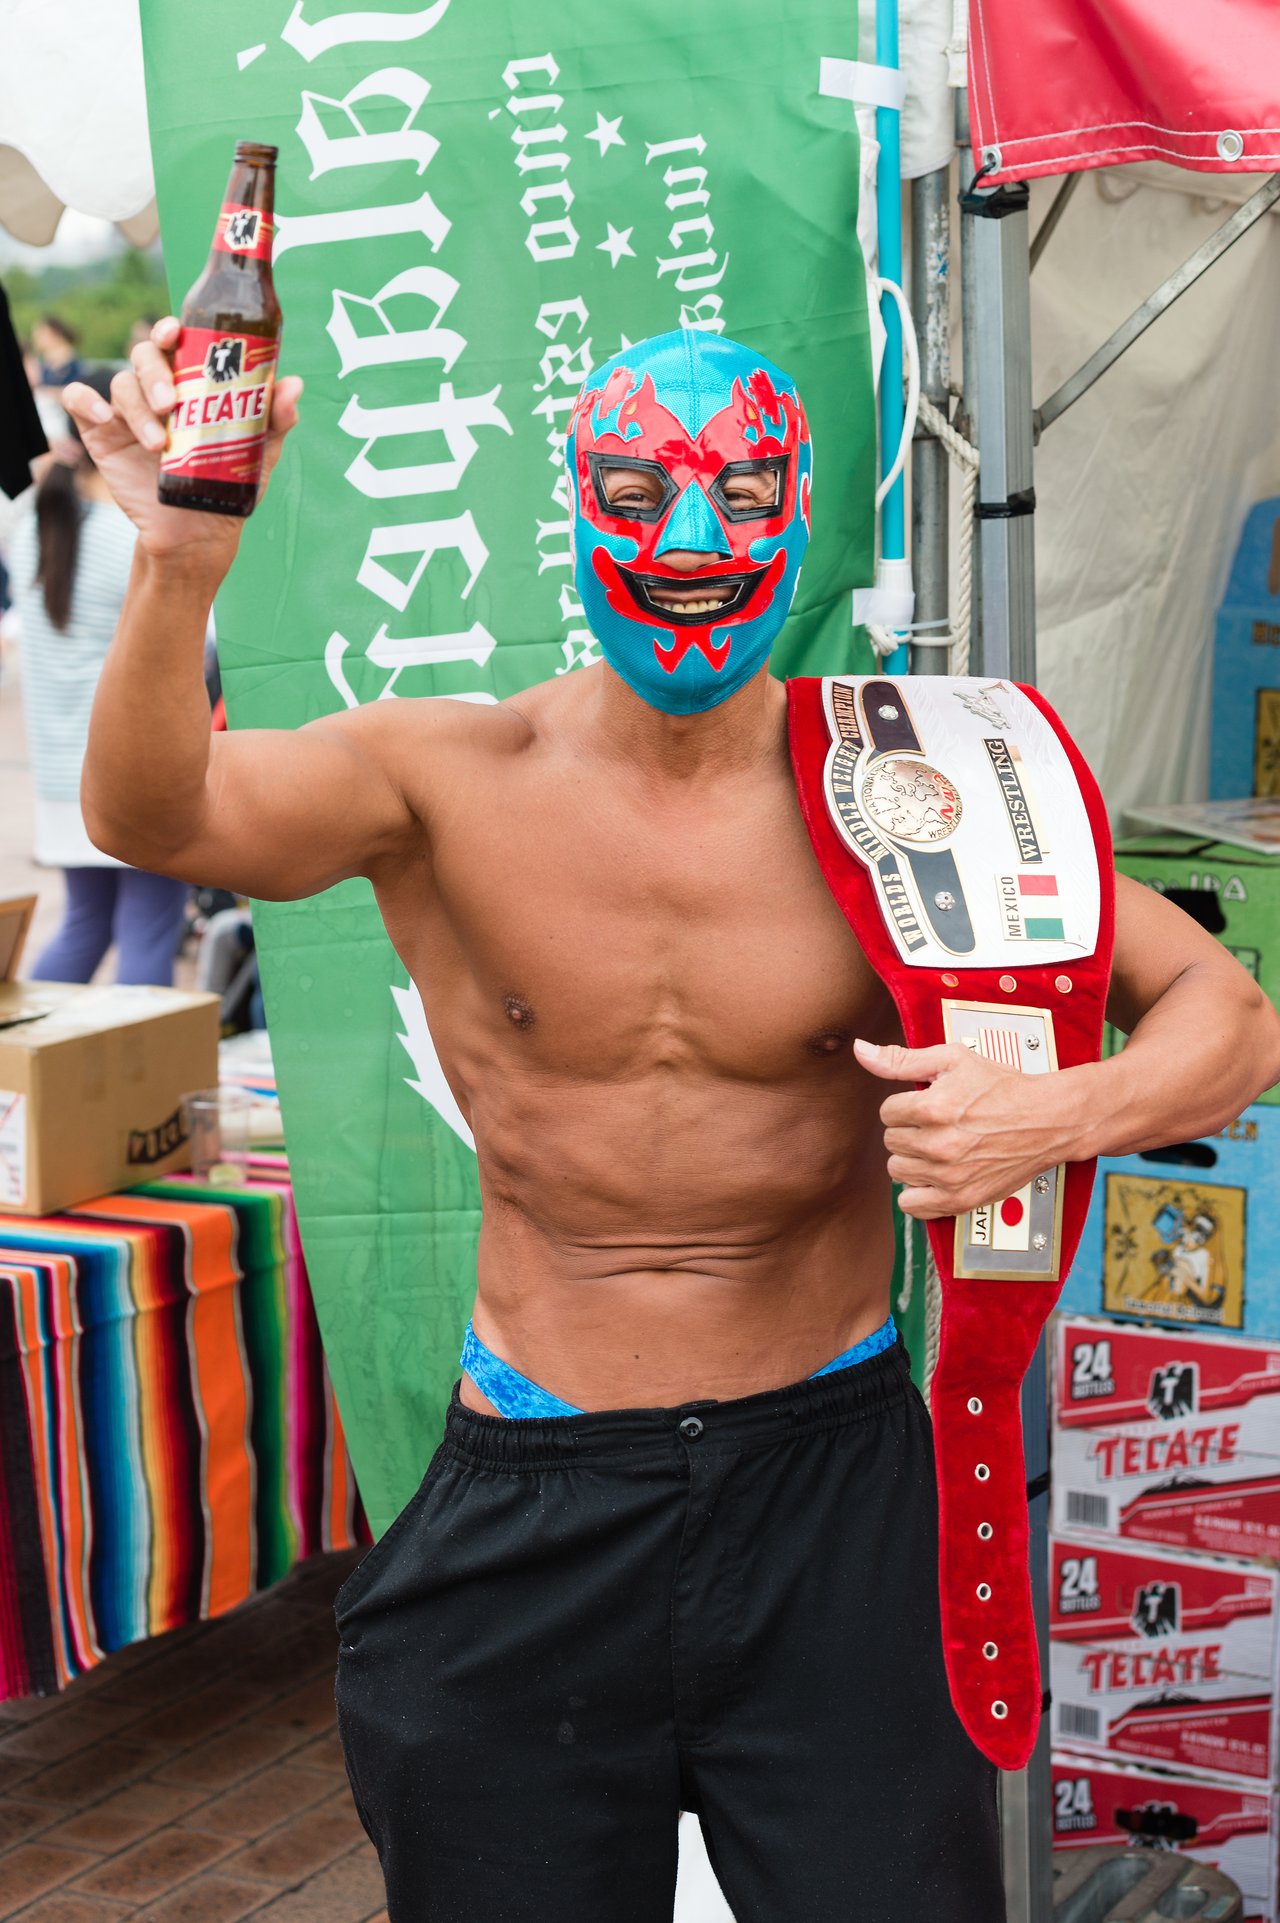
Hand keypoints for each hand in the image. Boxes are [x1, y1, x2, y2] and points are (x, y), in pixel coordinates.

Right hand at [62, 317, 302, 571]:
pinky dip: (86, 402)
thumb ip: (275, 419)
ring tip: (157, 443)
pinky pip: (81, 404)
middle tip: (171, 404)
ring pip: (121, 384)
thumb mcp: (259, 453)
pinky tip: (104, 418)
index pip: (175, 343)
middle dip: (155, 374)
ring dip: (136, 408)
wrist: (198, 534)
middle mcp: (156, 390)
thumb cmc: (227, 484)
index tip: (176, 334)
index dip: (170, 330)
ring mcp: (127, 411)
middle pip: (145, 356)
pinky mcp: (102, 435)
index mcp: (190, 383)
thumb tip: (293, 384)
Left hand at [854, 1038, 1072, 1220]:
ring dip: (912, 1158)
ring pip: (897, 1171)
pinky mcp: (961, 1199)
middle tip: (934, 1124)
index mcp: (933, 1108)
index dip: (905, 1104)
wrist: (1046, 1119)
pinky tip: (933, 1174)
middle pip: (890, 1142)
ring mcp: (949, 1176)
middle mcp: (939, 1146)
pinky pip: (912, 1205)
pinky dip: (918, 1192)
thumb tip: (862, 1051)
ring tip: (935, 1146)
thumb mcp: (952, 1059)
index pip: (887, 1112)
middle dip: (908, 1129)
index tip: (925, 1104)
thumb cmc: (1002, 1087)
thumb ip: (901, 1059)